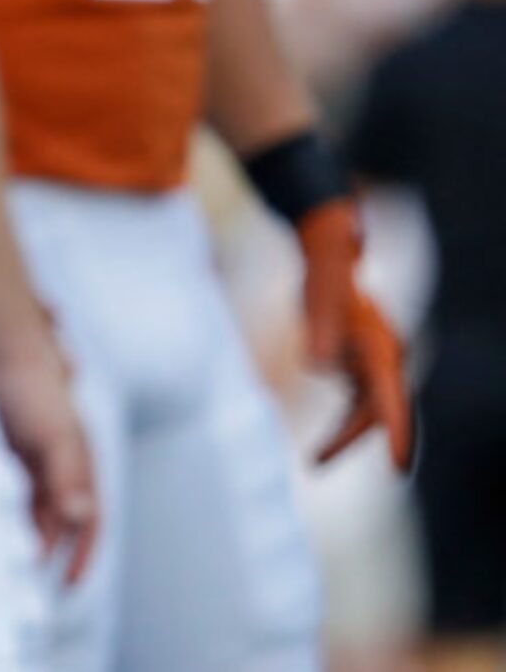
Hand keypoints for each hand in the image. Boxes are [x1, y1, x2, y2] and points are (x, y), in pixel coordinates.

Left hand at [0, 340, 98, 586]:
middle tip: (22, 581)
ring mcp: (31, 456)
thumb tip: (82, 517)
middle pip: (58, 519)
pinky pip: (8, 490)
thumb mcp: (55, 433)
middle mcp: (59, 462)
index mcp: (81, 461)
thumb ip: (69, 474)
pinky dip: (2, 511)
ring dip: (23, 533)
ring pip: (31, 508)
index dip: (83, 555)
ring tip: (2, 560)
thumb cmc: (32, 387)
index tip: (67, 587)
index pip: (89, 520)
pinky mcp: (3, 448)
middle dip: (46, 549)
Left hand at [298, 201, 414, 468]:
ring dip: (344, 435)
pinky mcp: (359, 360)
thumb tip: (319, 365)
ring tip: (314, 460)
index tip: (398, 468)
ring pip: (366, 411)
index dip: (396, 435)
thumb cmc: (328, 268)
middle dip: (351, 440)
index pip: (392, 400)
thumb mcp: (321, 291)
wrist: (330, 246)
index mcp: (382, 347)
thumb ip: (321, 326)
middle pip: (376, 412)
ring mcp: (374, 361)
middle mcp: (384, 358)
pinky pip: (356, 401)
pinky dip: (343, 420)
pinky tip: (327, 440)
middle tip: (316, 463)